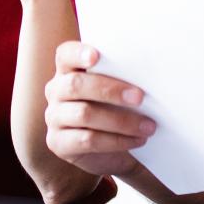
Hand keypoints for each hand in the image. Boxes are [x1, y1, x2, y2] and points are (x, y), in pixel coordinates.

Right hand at [42, 40, 155, 178]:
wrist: (110, 150)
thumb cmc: (116, 109)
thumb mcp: (118, 90)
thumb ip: (123, 76)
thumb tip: (150, 71)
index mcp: (68, 70)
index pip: (65, 55)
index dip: (78, 53)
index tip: (96, 56)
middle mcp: (56, 91)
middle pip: (76, 85)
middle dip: (110, 90)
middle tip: (140, 98)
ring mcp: (54, 118)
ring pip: (84, 114)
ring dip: (121, 120)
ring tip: (148, 126)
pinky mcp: (58, 144)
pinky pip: (88, 140)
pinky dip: (116, 140)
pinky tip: (137, 140)